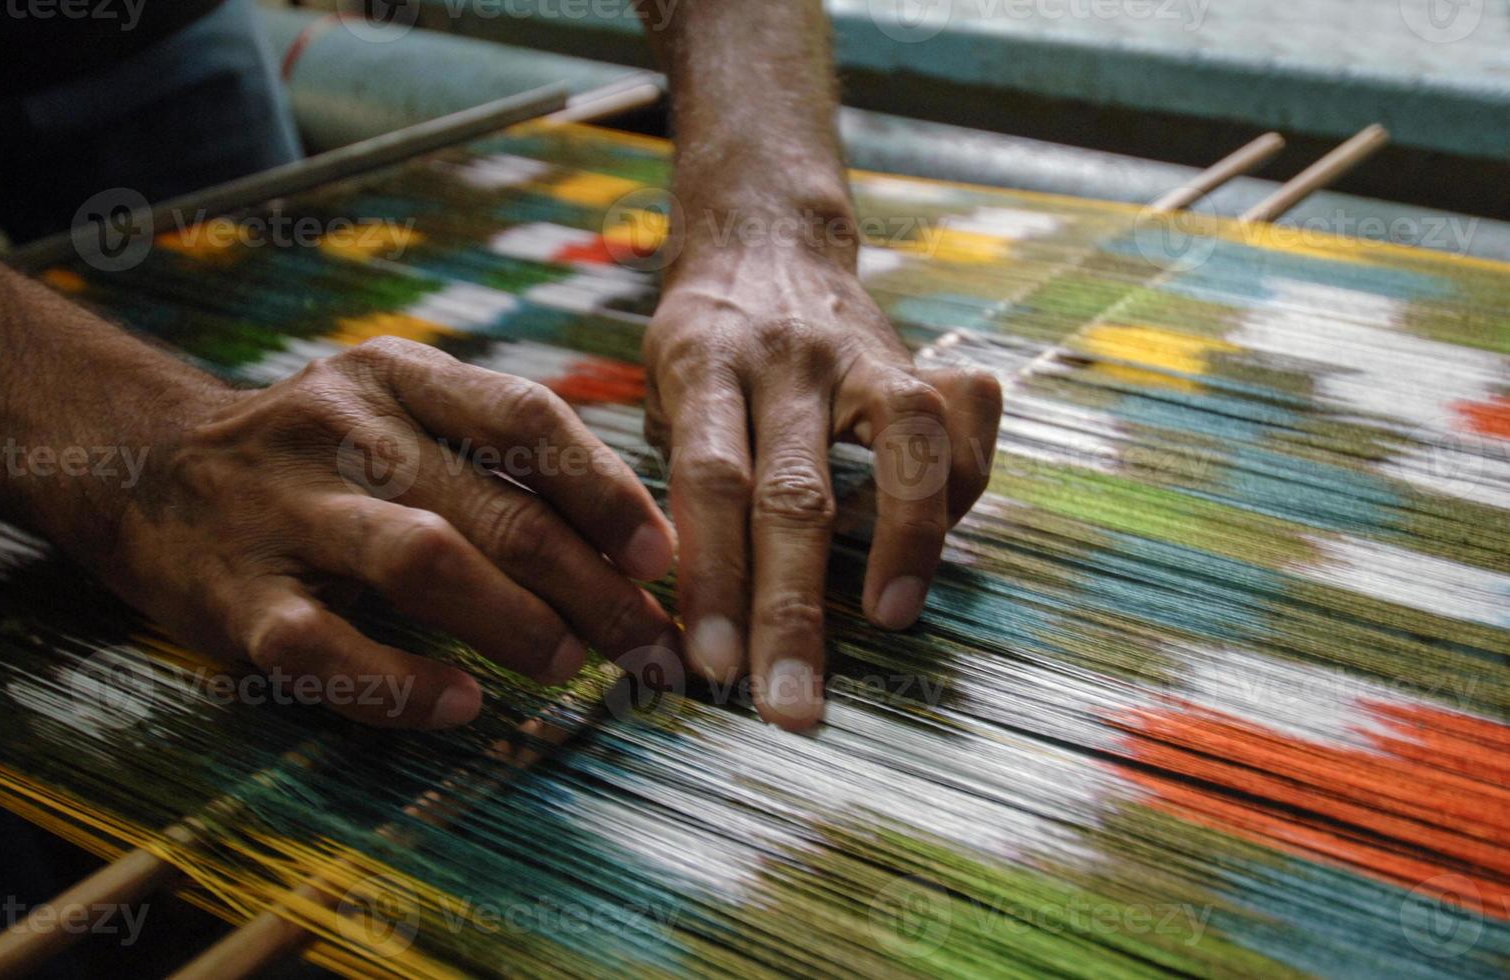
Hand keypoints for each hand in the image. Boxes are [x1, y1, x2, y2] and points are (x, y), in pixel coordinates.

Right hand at [108, 337, 677, 727]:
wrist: (143, 465)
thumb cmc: (323, 455)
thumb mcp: (400, 411)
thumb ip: (498, 458)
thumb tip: (637, 546)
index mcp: (399, 375)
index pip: (525, 418)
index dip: (605, 490)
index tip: (661, 558)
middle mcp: (343, 426)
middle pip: (492, 503)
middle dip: (588, 584)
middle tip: (645, 644)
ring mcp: (283, 507)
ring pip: (420, 558)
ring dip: (512, 622)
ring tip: (568, 664)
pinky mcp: (231, 593)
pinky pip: (324, 646)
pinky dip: (400, 682)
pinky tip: (460, 703)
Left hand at [643, 239, 1001, 729]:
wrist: (763, 237)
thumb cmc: (703, 344)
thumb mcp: (660, 388)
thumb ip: (681, 478)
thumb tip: (699, 603)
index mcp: (702, 366)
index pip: (709, 480)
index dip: (715, 577)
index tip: (714, 667)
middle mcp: (785, 358)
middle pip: (795, 490)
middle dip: (794, 609)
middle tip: (791, 705)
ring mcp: (860, 354)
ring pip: (906, 445)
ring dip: (905, 542)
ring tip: (889, 619)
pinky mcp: (915, 359)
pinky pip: (958, 425)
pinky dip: (953, 491)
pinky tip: (929, 547)